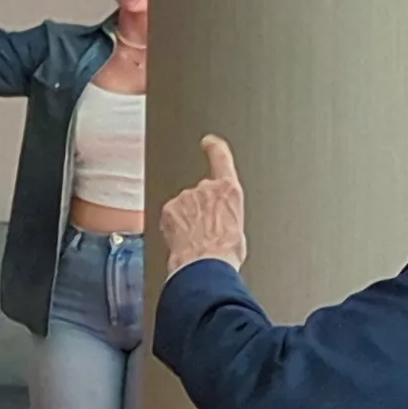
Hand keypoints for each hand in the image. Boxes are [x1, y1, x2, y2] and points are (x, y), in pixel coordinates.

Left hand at [159, 135, 245, 271]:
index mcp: (229, 190)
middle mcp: (206, 188)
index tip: (208, 142)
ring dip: (188, 219)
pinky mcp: (169, 209)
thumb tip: (221, 218)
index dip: (214, 147)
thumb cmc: (225, 253)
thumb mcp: (239, 227)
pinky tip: (183, 240)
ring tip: (197, 240)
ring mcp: (185, 197)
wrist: (205, 266)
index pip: (221, 158)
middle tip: (207, 232)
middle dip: (201, 209)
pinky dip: (174, 226)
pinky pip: (171, 215)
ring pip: (184, 205)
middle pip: (201, 192)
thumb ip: (227, 211)